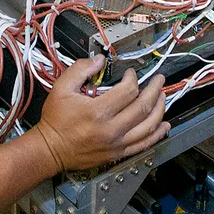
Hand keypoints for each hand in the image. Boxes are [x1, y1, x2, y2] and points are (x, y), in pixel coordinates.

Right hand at [33, 57, 168, 170]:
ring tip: (163, 97)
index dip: (133, 79)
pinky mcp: (118, 153)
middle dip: (154, 90)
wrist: (51, 149)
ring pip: (148, 126)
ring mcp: (116, 143)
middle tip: (159, 80)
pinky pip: (144, 144)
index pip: (128, 91)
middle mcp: (110, 129)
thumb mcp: (61, 88)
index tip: (130, 74)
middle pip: (143, 107)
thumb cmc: (56, 121)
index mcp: (97, 112)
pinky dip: (157, 134)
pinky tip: (163, 125)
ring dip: (160, 109)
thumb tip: (98, 59)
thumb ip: (80, 69)